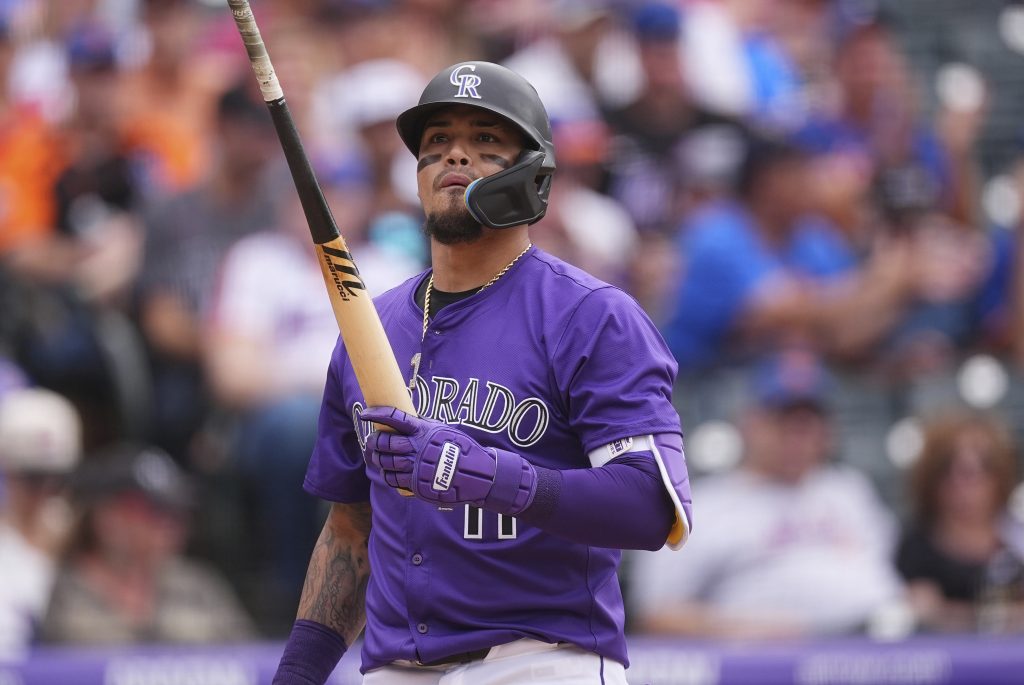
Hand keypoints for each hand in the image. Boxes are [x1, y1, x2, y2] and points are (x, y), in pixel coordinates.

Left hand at [361, 407, 536, 513]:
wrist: (476, 474)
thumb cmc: (462, 449)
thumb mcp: (443, 430)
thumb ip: (423, 428)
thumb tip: (405, 423)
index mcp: (423, 430)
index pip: (394, 418)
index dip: (377, 414)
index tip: (365, 414)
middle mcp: (416, 448)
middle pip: (385, 442)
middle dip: (374, 441)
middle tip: (371, 441)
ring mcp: (415, 467)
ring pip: (385, 462)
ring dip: (377, 458)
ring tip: (377, 456)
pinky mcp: (416, 484)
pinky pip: (393, 480)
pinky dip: (387, 475)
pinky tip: (388, 472)